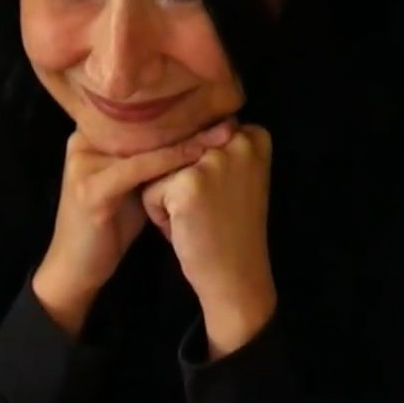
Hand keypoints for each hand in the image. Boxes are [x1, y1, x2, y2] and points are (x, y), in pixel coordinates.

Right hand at [33, 123, 234, 334]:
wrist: (76, 268)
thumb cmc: (110, 227)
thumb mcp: (133, 184)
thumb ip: (152, 159)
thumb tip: (197, 135)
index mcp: (91, 135)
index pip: (141, 116)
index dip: (182, 112)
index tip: (221, 107)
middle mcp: (83, 141)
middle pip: (143, 125)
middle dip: (189, 120)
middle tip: (230, 115)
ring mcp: (85, 163)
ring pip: (144, 143)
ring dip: (188, 138)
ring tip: (225, 133)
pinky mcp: (92, 189)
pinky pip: (139, 169)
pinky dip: (171, 163)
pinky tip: (199, 160)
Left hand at [142, 124, 276, 358]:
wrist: (235, 277)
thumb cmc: (229, 230)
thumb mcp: (233, 178)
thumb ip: (211, 147)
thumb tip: (164, 125)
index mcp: (254, 135)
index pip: (196, 135)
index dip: (197, 171)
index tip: (221, 198)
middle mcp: (239, 139)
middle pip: (176, 149)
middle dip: (179, 183)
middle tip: (209, 212)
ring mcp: (214, 160)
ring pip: (160, 168)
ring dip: (167, 197)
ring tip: (195, 220)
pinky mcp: (189, 183)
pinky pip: (149, 190)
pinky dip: (158, 214)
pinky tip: (185, 230)